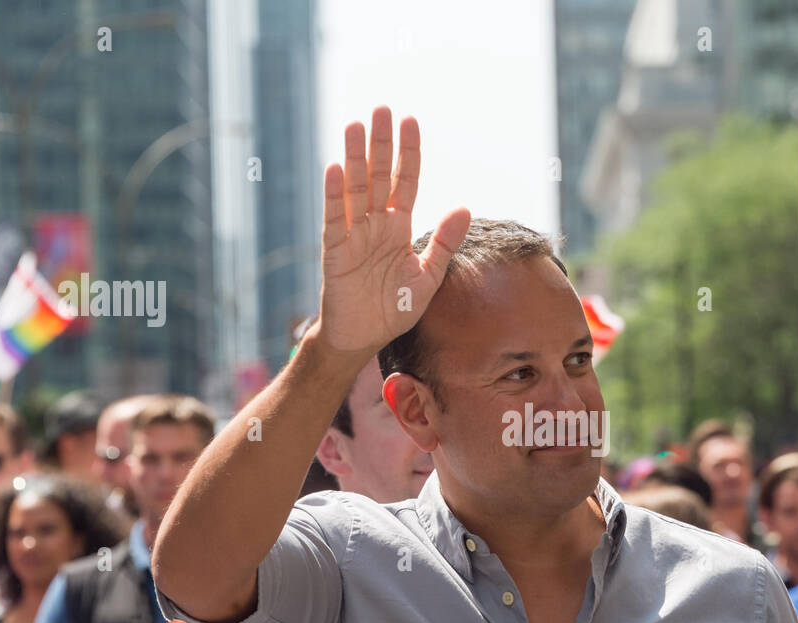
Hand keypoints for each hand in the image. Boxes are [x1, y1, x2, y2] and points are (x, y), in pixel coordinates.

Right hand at [315, 107, 471, 355]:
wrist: (365, 338)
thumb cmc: (394, 308)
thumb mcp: (428, 276)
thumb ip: (444, 243)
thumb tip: (464, 208)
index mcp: (398, 227)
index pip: (404, 182)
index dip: (408, 153)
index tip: (410, 121)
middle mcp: (374, 224)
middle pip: (378, 176)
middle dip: (380, 144)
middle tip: (381, 108)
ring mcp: (352, 235)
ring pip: (354, 189)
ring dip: (354, 158)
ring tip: (354, 125)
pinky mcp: (334, 252)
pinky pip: (334, 220)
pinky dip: (334, 196)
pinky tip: (334, 169)